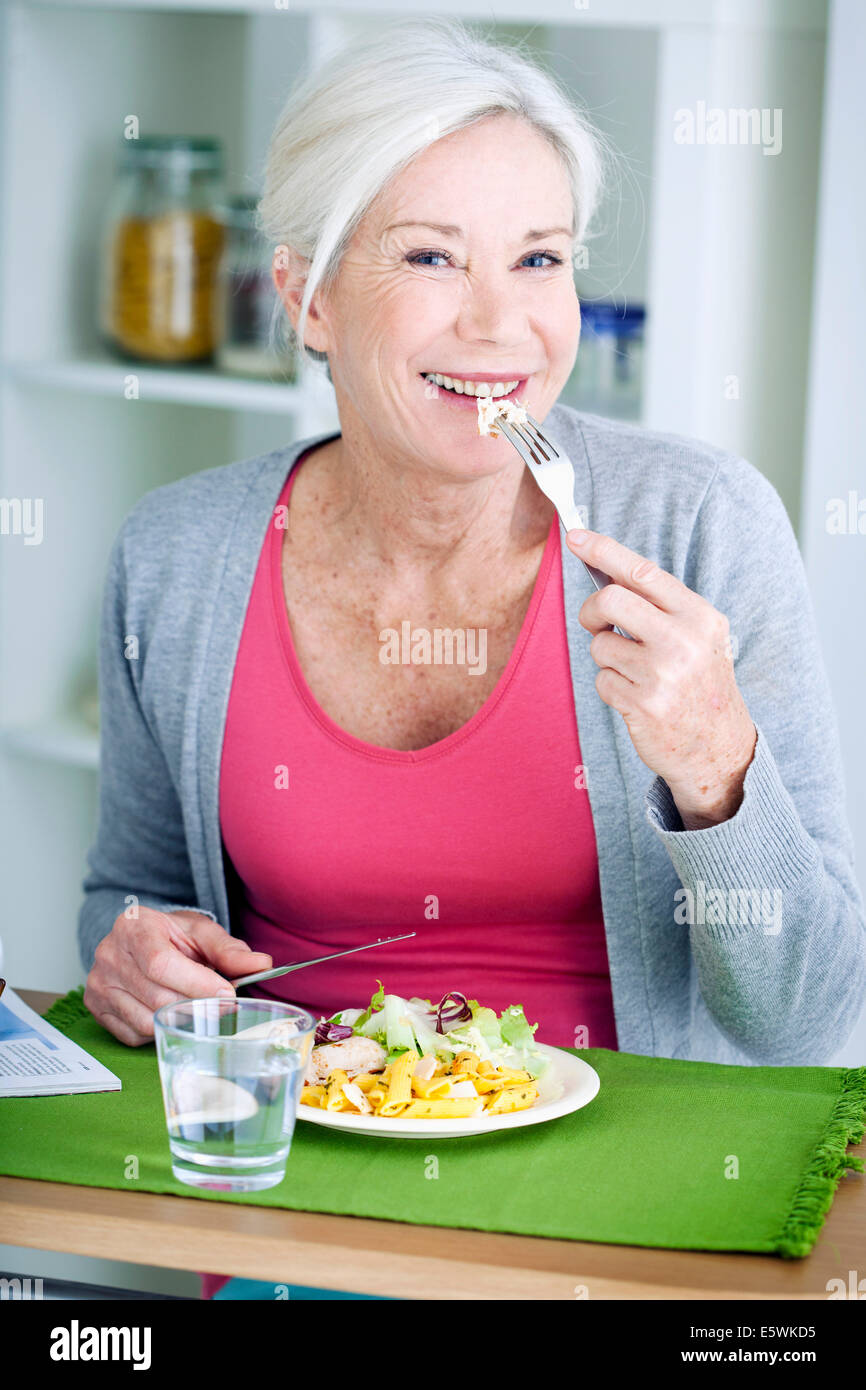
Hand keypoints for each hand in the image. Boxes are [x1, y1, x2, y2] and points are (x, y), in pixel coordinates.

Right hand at [84, 907, 272, 1045]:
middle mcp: (109, 954)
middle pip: (156, 995)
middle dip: (196, 1006)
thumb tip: (261, 964)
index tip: (227, 993)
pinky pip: (133, 1034)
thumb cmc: (172, 936)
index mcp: (133, 927)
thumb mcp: (201, 933)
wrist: (139, 939)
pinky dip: (159, 1029)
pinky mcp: (97, 1009)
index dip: (197, 983)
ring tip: (197, 1007)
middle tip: (222, 1006)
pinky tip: (170, 1012)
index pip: (161, 963)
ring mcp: (99, 984)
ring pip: (145, 1020)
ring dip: (180, 1020)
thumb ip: (229, 949)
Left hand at [567, 529, 756, 829]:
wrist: (718, 748)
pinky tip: (637, 698)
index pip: (642, 572)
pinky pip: (602, 680)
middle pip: (609, 600)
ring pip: (600, 645)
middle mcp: (684, 641)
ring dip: (606, 658)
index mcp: (699, 616)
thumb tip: (605, 573)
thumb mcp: (699, 637)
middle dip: (591, 611)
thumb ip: (660, 607)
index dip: (603, 550)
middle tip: (595, 624)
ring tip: (634, 672)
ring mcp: (663, 674)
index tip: (575, 537)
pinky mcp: (643, 704)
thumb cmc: (700, 685)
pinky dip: (611, 687)